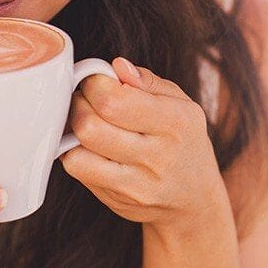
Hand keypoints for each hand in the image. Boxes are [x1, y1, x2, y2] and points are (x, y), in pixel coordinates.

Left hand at [60, 57, 228, 234]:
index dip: (95, 83)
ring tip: (86, 121)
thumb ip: (148, 81)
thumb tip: (117, 66)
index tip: (97, 80)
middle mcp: (157, 155)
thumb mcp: (181, 104)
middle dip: (78, 104)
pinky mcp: (116, 200)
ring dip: (72, 130)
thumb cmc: (184, 142)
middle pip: (90, 125)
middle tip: (86, 99)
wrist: (195, 200)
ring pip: (77, 151)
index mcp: (175, 122)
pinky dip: (73, 152)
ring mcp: (136, 184)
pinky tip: (87, 145)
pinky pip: (78, 170)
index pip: (114, 100)